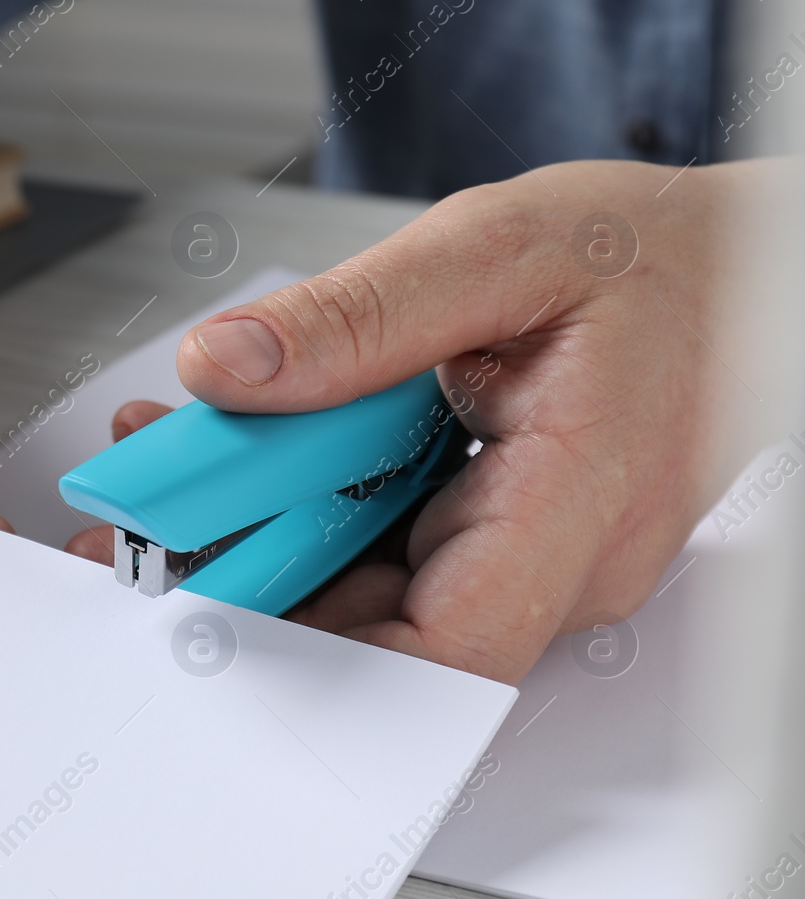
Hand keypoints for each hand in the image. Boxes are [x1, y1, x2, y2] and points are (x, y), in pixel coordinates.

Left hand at [77, 160, 773, 682]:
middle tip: (153, 499)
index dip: (306, 645)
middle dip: (250, 568)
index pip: (441, 649)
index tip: (198, 592)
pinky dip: (317, 506)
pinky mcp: (511, 536)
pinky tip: (260, 452)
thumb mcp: (498, 249)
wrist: (746, 264)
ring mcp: (536, 557)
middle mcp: (561, 560)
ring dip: (271, 530)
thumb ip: (355, 317)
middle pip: (379, 620)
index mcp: (579, 503)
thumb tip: (228, 370)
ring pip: (375, 588)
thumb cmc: (658, 257)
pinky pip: (395, 551)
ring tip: (187, 454)